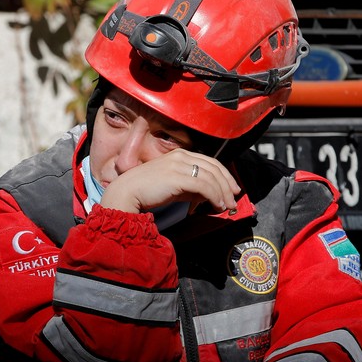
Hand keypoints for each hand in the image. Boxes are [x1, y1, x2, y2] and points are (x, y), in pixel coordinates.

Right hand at [99, 149, 239, 214]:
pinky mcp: (177, 177)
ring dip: (222, 193)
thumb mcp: (173, 186)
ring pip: (211, 177)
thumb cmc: (146, 191)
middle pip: (214, 168)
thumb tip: (208, 195)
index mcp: (179, 155)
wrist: (126, 193)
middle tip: (234, 199)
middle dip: (227, 184)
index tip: (232, 188)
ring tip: (227, 206)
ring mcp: (178, 165)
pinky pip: (203, 186)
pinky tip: (217, 205)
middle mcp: (181, 156)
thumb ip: (190, 188)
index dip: (224, 175)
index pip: (209, 162)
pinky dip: (214, 196)